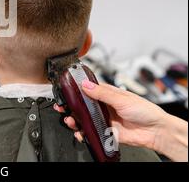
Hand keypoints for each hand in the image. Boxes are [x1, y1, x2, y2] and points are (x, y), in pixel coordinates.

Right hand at [54, 80, 187, 161]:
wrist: (155, 131)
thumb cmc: (145, 111)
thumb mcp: (122, 98)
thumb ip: (102, 93)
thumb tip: (86, 85)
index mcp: (107, 94)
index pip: (87, 90)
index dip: (75, 91)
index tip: (65, 92)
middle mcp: (103, 106)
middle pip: (82, 106)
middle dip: (70, 107)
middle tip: (62, 107)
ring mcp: (104, 119)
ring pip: (84, 119)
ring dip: (74, 120)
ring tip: (70, 120)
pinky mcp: (105, 131)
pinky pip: (91, 132)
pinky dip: (83, 133)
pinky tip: (79, 132)